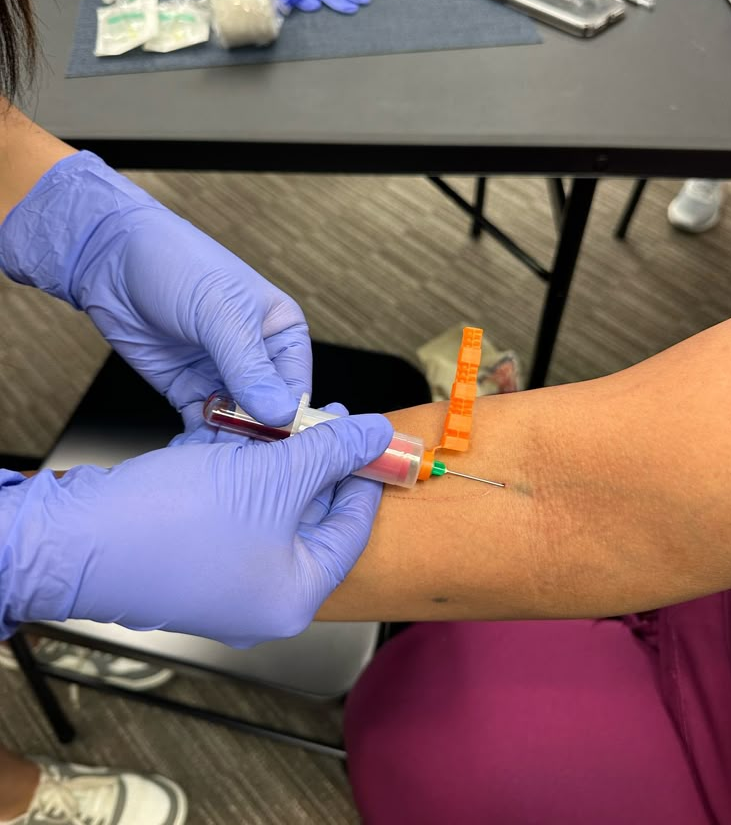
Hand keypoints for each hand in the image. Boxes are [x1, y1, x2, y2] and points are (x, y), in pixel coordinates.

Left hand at [0, 151, 309, 430]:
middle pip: (269, 414)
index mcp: (282, 334)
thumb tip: (281, 413)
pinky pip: (203, 426)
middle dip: (255, 438)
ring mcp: (223, 377)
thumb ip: (248, 367)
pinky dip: (198, 444)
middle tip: (236, 458)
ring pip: (236, 426)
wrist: (112, 259)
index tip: (273, 444)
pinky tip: (189, 456)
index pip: (297, 388)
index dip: (289, 419)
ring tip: (210, 461)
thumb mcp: (220, 313)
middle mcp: (258, 360)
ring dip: (225, 444)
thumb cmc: (178, 266)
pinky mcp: (189, 391)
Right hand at [0, 413, 393, 645]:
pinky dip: (230, 469)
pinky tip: (227, 433)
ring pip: (263, 504)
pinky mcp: (186, 554)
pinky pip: (225, 506)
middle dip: (311, 459)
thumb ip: (331, 452)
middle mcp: (258, 595)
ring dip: (268, 457)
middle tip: (322, 417)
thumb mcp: (272, 477)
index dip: (362, 476)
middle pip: (306, 516)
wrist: (74, 538)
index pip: (350, 531)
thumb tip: (377, 434)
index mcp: (292, 595)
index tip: (369, 440)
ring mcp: (220, 578)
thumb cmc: (174, 523)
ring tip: (271, 416)